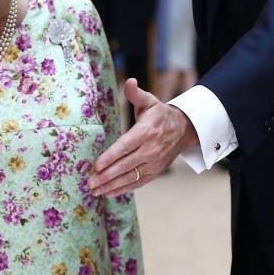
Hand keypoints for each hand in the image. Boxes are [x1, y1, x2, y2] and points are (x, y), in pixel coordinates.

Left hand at [88, 78, 197, 196]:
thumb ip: (136, 94)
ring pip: (130, 177)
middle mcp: (150, 150)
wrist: (183, 129)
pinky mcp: (155, 172)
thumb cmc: (160, 115)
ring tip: (96, 190)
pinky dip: (124, 189)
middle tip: (90, 183)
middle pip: (125, 165)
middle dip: (106, 175)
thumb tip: (130, 82)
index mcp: (146, 132)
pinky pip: (138, 182)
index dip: (110, 157)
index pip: (125, 146)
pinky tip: (109, 192)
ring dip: (112, 185)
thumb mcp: (149, 101)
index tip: (96, 165)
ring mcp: (154, 163)